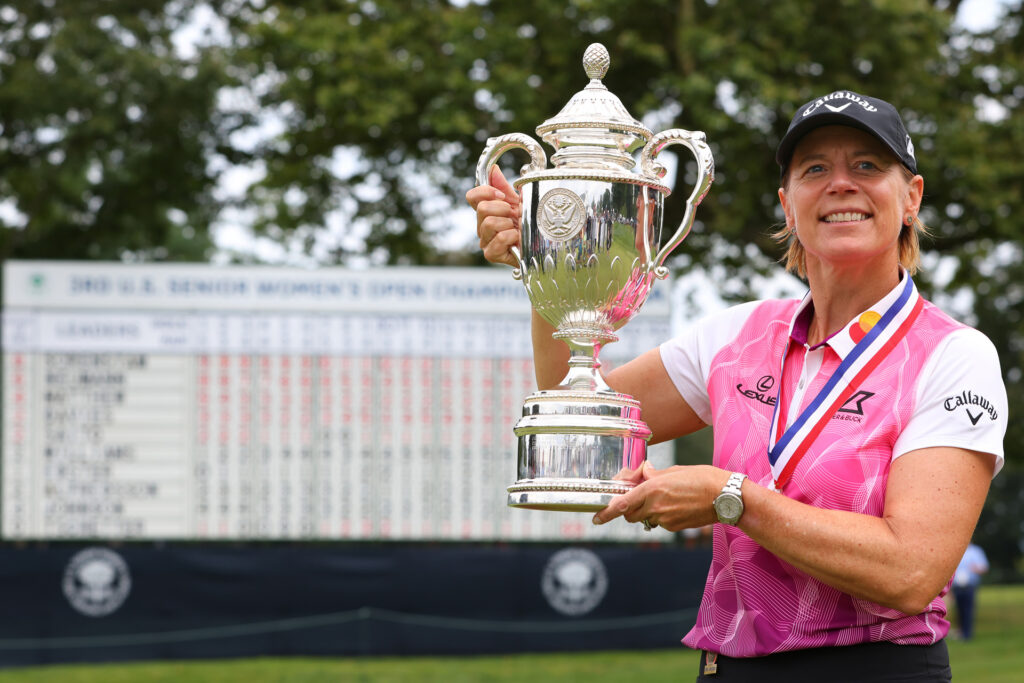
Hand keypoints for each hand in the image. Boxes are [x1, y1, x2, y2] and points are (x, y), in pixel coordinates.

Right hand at [465, 166, 520, 267]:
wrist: (540, 246)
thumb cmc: (527, 225)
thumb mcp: (516, 202)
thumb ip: (503, 186)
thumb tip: (493, 169)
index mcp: (485, 213)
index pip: (472, 196)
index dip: (486, 192)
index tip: (503, 195)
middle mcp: (481, 227)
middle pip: (482, 209)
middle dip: (503, 209)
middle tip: (514, 216)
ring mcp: (485, 241)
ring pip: (489, 223)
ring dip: (509, 223)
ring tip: (517, 228)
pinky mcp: (491, 254)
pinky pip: (500, 238)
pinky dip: (512, 236)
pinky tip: (517, 239)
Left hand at [592, 464, 728, 531]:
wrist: (725, 497)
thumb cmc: (702, 478)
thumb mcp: (674, 471)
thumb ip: (653, 476)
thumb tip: (642, 474)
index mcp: (651, 489)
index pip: (621, 504)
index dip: (606, 513)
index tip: (596, 518)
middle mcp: (655, 506)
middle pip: (630, 514)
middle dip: (629, 509)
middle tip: (638, 498)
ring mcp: (665, 519)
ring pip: (646, 519)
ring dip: (647, 511)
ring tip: (666, 497)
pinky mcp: (675, 527)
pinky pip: (661, 522)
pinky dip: (663, 515)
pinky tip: (678, 505)